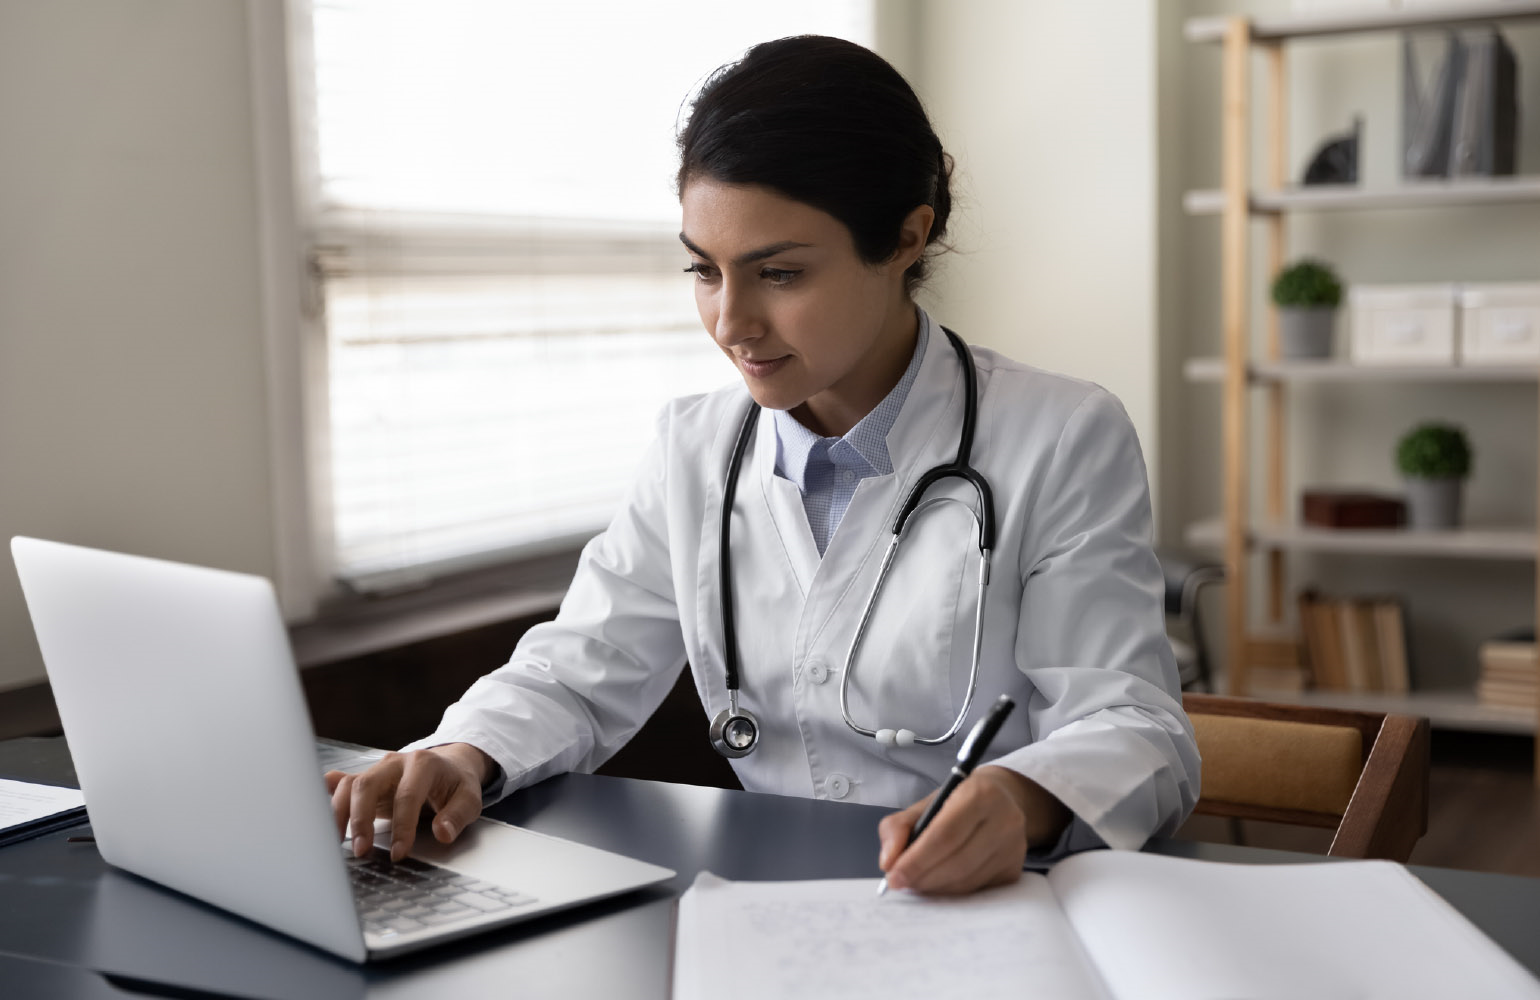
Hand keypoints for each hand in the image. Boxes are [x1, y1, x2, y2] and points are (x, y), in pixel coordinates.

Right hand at [324, 743, 494, 861]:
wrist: (449, 765)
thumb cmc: (457, 784)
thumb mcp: (470, 798)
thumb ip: (458, 815)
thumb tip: (443, 833)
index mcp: (423, 764)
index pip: (407, 795)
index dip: (402, 825)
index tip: (400, 853)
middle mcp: (395, 763)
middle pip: (367, 785)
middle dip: (361, 819)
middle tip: (361, 851)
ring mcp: (377, 769)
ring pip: (348, 785)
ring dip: (339, 815)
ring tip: (338, 845)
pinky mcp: (366, 780)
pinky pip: (341, 784)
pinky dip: (327, 797)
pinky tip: (318, 817)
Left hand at [876, 765, 1069, 893]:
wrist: (1002, 799)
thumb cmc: (958, 801)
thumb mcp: (925, 803)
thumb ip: (898, 827)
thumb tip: (888, 862)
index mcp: (980, 794)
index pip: (945, 835)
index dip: (917, 860)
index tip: (893, 876)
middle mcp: (1005, 820)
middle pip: (957, 862)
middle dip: (923, 878)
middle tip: (900, 883)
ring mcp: (1014, 847)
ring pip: (967, 880)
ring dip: (936, 888)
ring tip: (916, 883)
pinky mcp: (1015, 870)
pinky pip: (977, 889)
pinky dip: (952, 892)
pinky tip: (938, 884)